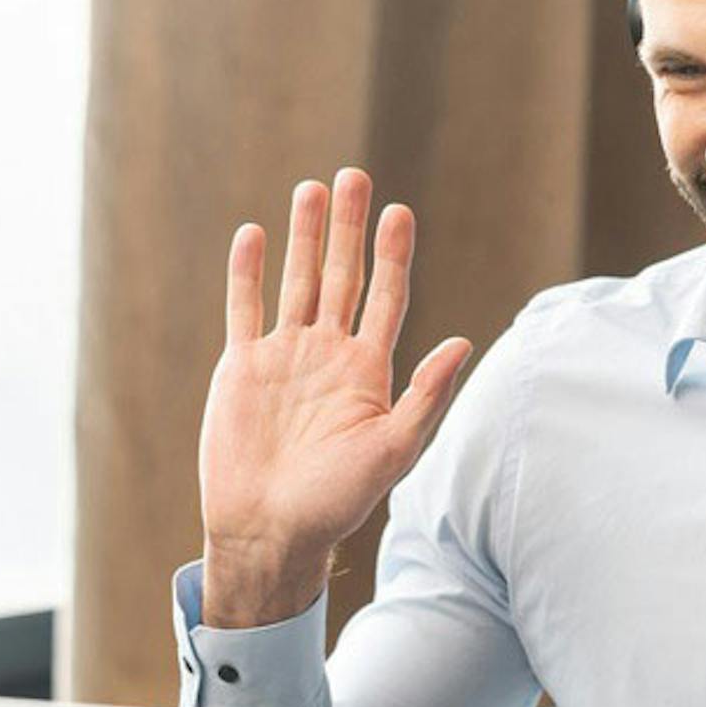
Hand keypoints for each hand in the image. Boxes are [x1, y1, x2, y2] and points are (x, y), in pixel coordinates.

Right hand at [196, 167, 473, 626]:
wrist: (269, 530)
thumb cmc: (337, 501)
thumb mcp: (394, 449)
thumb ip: (426, 395)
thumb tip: (463, 343)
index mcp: (369, 371)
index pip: (386, 297)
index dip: (393, 255)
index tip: (399, 212)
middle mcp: (329, 355)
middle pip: (343, 276)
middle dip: (349, 228)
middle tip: (355, 176)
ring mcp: (285, 358)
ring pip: (297, 282)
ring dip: (304, 237)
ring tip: (312, 188)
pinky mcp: (242, 368)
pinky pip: (245, 309)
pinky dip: (248, 272)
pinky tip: (255, 234)